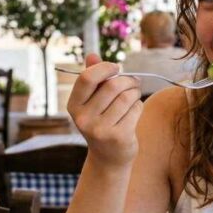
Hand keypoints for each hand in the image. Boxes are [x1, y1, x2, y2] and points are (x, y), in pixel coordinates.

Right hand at [67, 53, 142, 167]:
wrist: (109, 157)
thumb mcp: (93, 101)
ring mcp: (100, 129)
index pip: (87, 78)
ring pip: (126, 97)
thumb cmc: (102, 121)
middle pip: (112, 86)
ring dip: (135, 93)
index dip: (105, 68)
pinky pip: (135, 110)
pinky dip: (138, 107)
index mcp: (74, 105)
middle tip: (134, 82)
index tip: (116, 68)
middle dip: (128, 80)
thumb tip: (92, 55)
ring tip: (134, 96)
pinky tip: (133, 112)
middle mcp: (83, 118)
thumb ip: (93, 78)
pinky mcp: (118, 136)